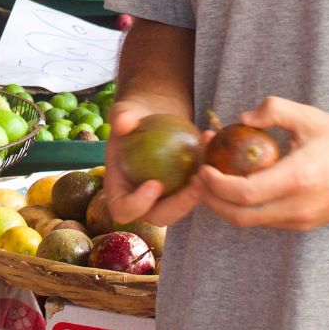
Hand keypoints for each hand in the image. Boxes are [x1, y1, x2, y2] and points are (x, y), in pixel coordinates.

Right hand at [104, 99, 202, 227]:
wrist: (149, 117)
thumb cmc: (131, 117)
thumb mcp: (123, 112)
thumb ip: (120, 118)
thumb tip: (123, 124)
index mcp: (119, 188)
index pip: (123, 209)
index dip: (137, 205)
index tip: (155, 184)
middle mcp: (140, 200)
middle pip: (158, 216)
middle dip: (178, 205)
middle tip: (194, 182)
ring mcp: (162, 199)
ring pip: (180, 209)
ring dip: (195, 196)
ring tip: (206, 171)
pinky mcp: (181, 190)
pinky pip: (194, 191)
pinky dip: (206, 176)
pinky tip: (209, 145)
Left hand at [196, 96, 328, 230]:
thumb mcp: (307, 116)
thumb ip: (272, 110)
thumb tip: (243, 118)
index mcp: (296, 179)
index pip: (244, 193)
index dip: (216, 184)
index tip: (203, 167)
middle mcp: (297, 207)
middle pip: (241, 216)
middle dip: (213, 200)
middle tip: (199, 178)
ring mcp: (302, 220)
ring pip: (253, 222)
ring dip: (228, 204)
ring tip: (215, 178)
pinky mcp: (306, 224)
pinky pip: (268, 220)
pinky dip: (247, 207)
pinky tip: (240, 185)